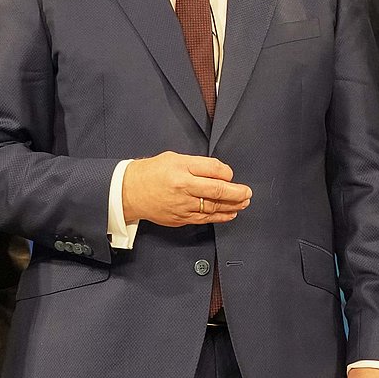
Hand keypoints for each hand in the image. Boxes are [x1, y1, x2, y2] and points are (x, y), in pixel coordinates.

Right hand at [122, 151, 250, 226]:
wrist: (129, 192)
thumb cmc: (152, 172)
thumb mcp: (175, 158)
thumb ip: (198, 165)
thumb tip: (222, 173)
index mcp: (181, 170)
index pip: (213, 171)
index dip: (227, 173)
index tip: (231, 174)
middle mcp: (183, 189)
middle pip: (217, 191)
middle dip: (237, 193)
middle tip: (248, 192)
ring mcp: (182, 207)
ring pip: (213, 208)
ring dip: (232, 206)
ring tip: (244, 202)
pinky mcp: (180, 219)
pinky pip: (204, 219)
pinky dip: (220, 217)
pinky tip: (230, 213)